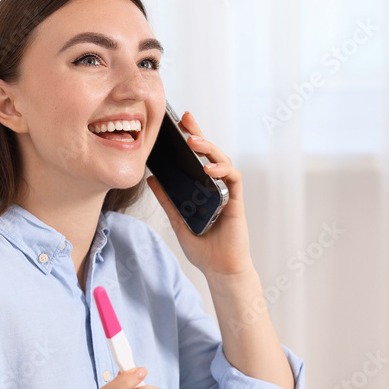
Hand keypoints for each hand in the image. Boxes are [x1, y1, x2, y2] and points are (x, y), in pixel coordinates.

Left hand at [146, 110, 254, 276]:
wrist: (219, 268)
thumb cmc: (202, 247)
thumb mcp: (177, 220)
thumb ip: (167, 199)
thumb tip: (151, 178)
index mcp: (202, 188)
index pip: (196, 158)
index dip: (190, 138)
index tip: (177, 122)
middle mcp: (215, 186)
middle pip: (209, 153)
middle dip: (198, 134)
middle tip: (185, 120)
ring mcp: (226, 192)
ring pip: (222, 161)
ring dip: (208, 149)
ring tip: (193, 142)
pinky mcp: (236, 201)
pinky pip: (232, 178)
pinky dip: (222, 170)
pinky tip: (208, 169)